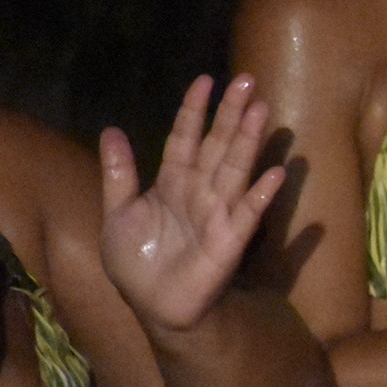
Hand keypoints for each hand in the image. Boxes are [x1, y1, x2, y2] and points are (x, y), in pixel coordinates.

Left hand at [101, 76, 289, 335]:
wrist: (152, 305)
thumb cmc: (136, 262)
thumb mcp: (117, 214)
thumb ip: (118, 174)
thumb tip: (111, 130)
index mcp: (171, 181)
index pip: (185, 137)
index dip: (194, 110)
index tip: (205, 81)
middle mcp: (198, 190)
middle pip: (217, 144)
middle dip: (231, 113)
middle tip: (248, 80)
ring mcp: (217, 212)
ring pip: (234, 168)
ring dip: (249, 140)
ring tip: (262, 110)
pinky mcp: (230, 239)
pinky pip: (247, 213)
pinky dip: (261, 195)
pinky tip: (276, 174)